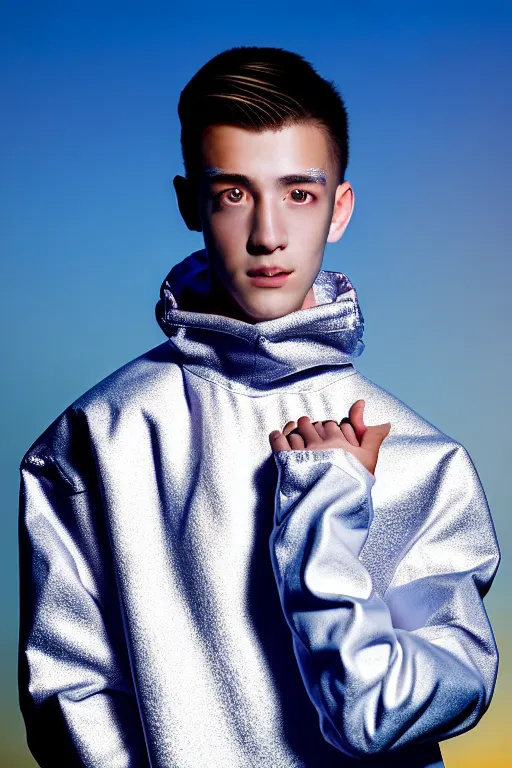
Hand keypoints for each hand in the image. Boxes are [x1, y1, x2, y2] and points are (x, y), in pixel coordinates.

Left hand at [268, 400, 390, 476]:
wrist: (334, 508)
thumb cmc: (354, 485)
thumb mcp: (369, 459)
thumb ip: (374, 437)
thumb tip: (386, 422)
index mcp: (338, 441)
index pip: (330, 424)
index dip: (328, 429)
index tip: (328, 434)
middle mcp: (320, 443)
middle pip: (311, 425)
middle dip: (311, 429)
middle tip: (311, 436)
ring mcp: (302, 452)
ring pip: (295, 431)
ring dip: (294, 431)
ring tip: (296, 437)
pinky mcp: (287, 461)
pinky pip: (279, 440)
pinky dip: (277, 436)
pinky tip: (278, 436)